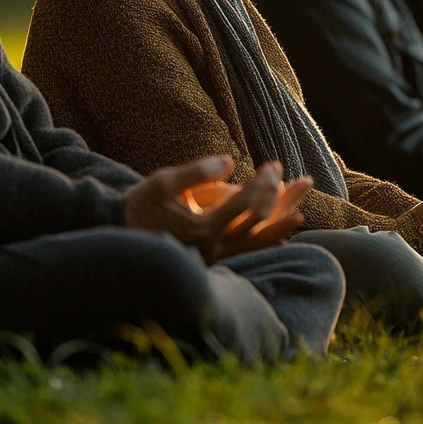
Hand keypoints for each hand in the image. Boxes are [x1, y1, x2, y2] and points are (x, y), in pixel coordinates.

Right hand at [123, 157, 306, 263]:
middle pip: (256, 225)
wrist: (122, 233)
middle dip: (277, 201)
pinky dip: (262, 245)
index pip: (242, 204)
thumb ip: (197, 172)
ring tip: (300, 216)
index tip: (274, 166)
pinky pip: (244, 255)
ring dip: (278, 228)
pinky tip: (279, 238)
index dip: (261, 183)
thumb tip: (229, 161)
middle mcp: (211, 247)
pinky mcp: (211, 262)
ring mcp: (213, 258)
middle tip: (295, 183)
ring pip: (254, 244)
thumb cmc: (143, 204)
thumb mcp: (165, 182)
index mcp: (201, 227)